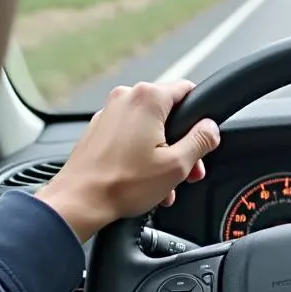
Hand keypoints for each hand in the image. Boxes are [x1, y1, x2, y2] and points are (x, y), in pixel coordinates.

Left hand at [34, 80, 219, 241]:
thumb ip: (201, 141)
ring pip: (150, 127)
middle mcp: (126, 97)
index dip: (201, 117)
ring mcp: (109, 112)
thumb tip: (210, 128)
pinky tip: (144, 179)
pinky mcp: (99, 128)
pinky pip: (130, 135)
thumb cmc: (121, 184)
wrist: (79, 201)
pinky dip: (141, 154)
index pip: (188, 90)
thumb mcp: (177, 165)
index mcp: (148, 98)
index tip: (203, 139)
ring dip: (162, 153)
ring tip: (163, 184)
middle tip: (187, 171)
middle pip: (169, 113)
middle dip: (182, 143)